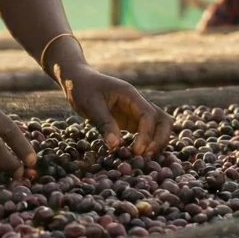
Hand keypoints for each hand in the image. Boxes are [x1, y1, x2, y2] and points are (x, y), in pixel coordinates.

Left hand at [55, 64, 172, 157]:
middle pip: (162, 119)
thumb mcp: (91, 105)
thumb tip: (115, 146)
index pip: (149, 114)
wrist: (76, 80)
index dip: (146, 134)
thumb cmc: (82, 88)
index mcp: (130, 94)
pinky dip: (146, 144)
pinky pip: (145, 133)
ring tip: (145, 157)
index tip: (137, 151)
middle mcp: (137, 103)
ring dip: (157, 141)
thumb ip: (104, 124)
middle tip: (147, 155)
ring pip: (158, 126)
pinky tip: (137, 156)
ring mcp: (134, 112)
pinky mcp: (129, 121)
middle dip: (159, 138)